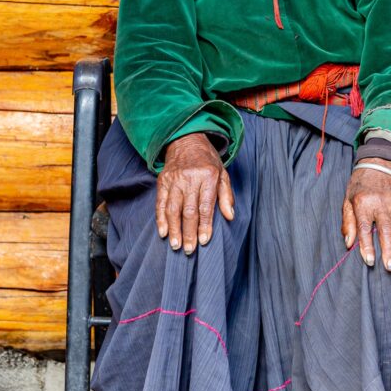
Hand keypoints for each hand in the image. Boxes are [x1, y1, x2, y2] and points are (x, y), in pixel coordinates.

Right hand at [155, 132, 234, 253]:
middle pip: (188, 210)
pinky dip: (160, 219)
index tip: (203, 241)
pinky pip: (160, 202)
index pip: (206, 206)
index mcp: (208, 176)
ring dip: (174, 229)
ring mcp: (174, 179)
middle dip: (189, 232)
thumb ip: (226, 196)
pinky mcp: (162, 181)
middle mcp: (190, 178)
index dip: (205, 225)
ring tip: (176, 245)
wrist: (186, 140)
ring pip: (173, 208)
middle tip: (189, 250)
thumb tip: (229, 216)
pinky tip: (163, 232)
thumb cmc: (207, 161)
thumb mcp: (222, 174)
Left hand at [341, 157, 390, 270]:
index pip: (365, 228)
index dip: (367, 245)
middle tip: (390, 267)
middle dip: (388, 249)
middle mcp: (380, 203)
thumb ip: (348, 222)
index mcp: (363, 203)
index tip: (370, 261)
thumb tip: (349, 244)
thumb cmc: (360, 187)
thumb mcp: (347, 201)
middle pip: (385, 229)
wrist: (377, 164)